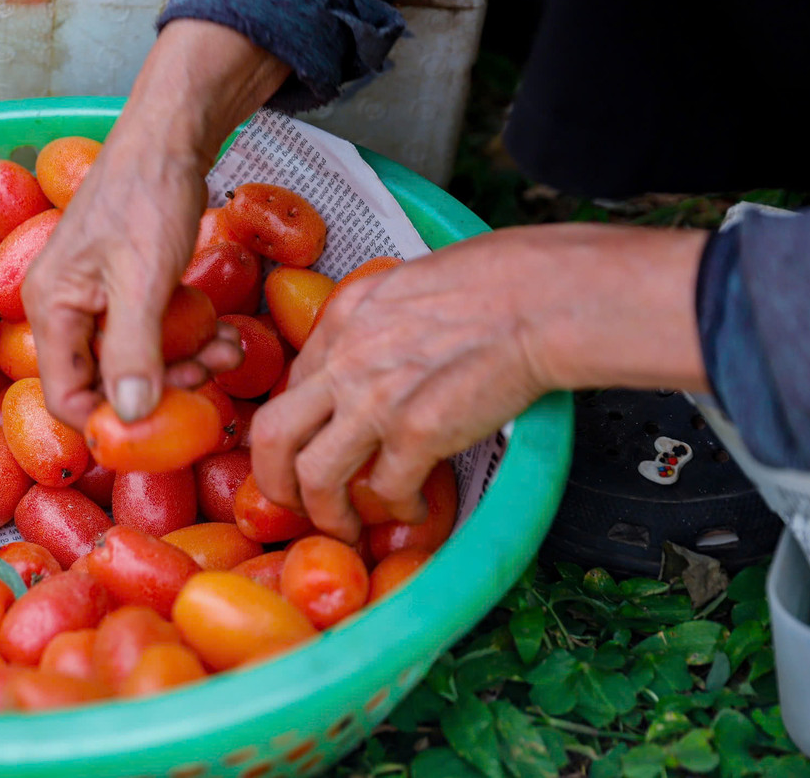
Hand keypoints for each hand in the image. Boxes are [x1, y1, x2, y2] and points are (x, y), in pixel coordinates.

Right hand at [24, 20, 289, 428]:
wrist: (171, 134)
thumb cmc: (148, 197)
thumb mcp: (142, 280)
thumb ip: (132, 351)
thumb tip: (128, 418)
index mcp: (51, 308)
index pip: (66, 397)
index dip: (112, 422)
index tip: (165, 428)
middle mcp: (65, 308)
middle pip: (107, 382)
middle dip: (164, 386)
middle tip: (210, 372)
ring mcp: (96, 297)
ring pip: (138, 359)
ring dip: (186, 362)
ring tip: (227, 347)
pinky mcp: (126, 286)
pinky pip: (155, 332)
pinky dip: (189, 337)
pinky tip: (223, 330)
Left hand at [251, 224, 710, 541]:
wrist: (537, 297)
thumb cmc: (496, 282)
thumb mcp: (408, 285)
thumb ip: (377, 322)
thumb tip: (375, 356)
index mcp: (342, 317)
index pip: (291, 385)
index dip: (294, 428)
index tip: (307, 451)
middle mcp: (345, 359)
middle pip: (272, 434)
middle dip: (274, 480)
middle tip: (294, 504)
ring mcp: (375, 398)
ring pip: (313, 475)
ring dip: (325, 512)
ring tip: (346, 527)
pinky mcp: (417, 431)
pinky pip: (386, 488)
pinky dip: (397, 508)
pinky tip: (413, 508)